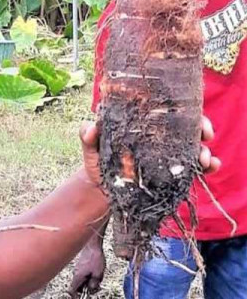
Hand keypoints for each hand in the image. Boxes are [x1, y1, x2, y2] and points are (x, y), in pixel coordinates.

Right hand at [68, 241, 105, 298]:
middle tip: (97, 287)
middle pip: (78, 287)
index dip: (75, 297)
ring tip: (99, 277)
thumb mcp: (98, 274)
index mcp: (78, 277)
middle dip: (87, 290)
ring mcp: (78, 269)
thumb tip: (90, 290)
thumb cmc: (95, 258)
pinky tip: (98, 271)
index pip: (71, 291)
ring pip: (82, 281)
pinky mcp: (81, 265)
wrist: (92, 245)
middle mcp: (76, 274)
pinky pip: (84, 275)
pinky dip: (90, 276)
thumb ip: (94, 284)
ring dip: (90, 282)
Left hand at [80, 115, 220, 185]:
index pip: (168, 110)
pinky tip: (211, 167)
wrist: (100, 189)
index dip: (184, 109)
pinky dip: (206, 166)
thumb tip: (91, 127)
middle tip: (205, 135)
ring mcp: (167, 155)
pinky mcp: (172, 174)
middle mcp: (160, 137)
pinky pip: (193, 168)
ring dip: (204, 150)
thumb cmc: (97, 161)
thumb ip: (88, 137)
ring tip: (205, 159)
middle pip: (187, 127)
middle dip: (201, 128)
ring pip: (193, 147)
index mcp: (143, 124)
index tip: (193, 114)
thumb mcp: (91, 147)